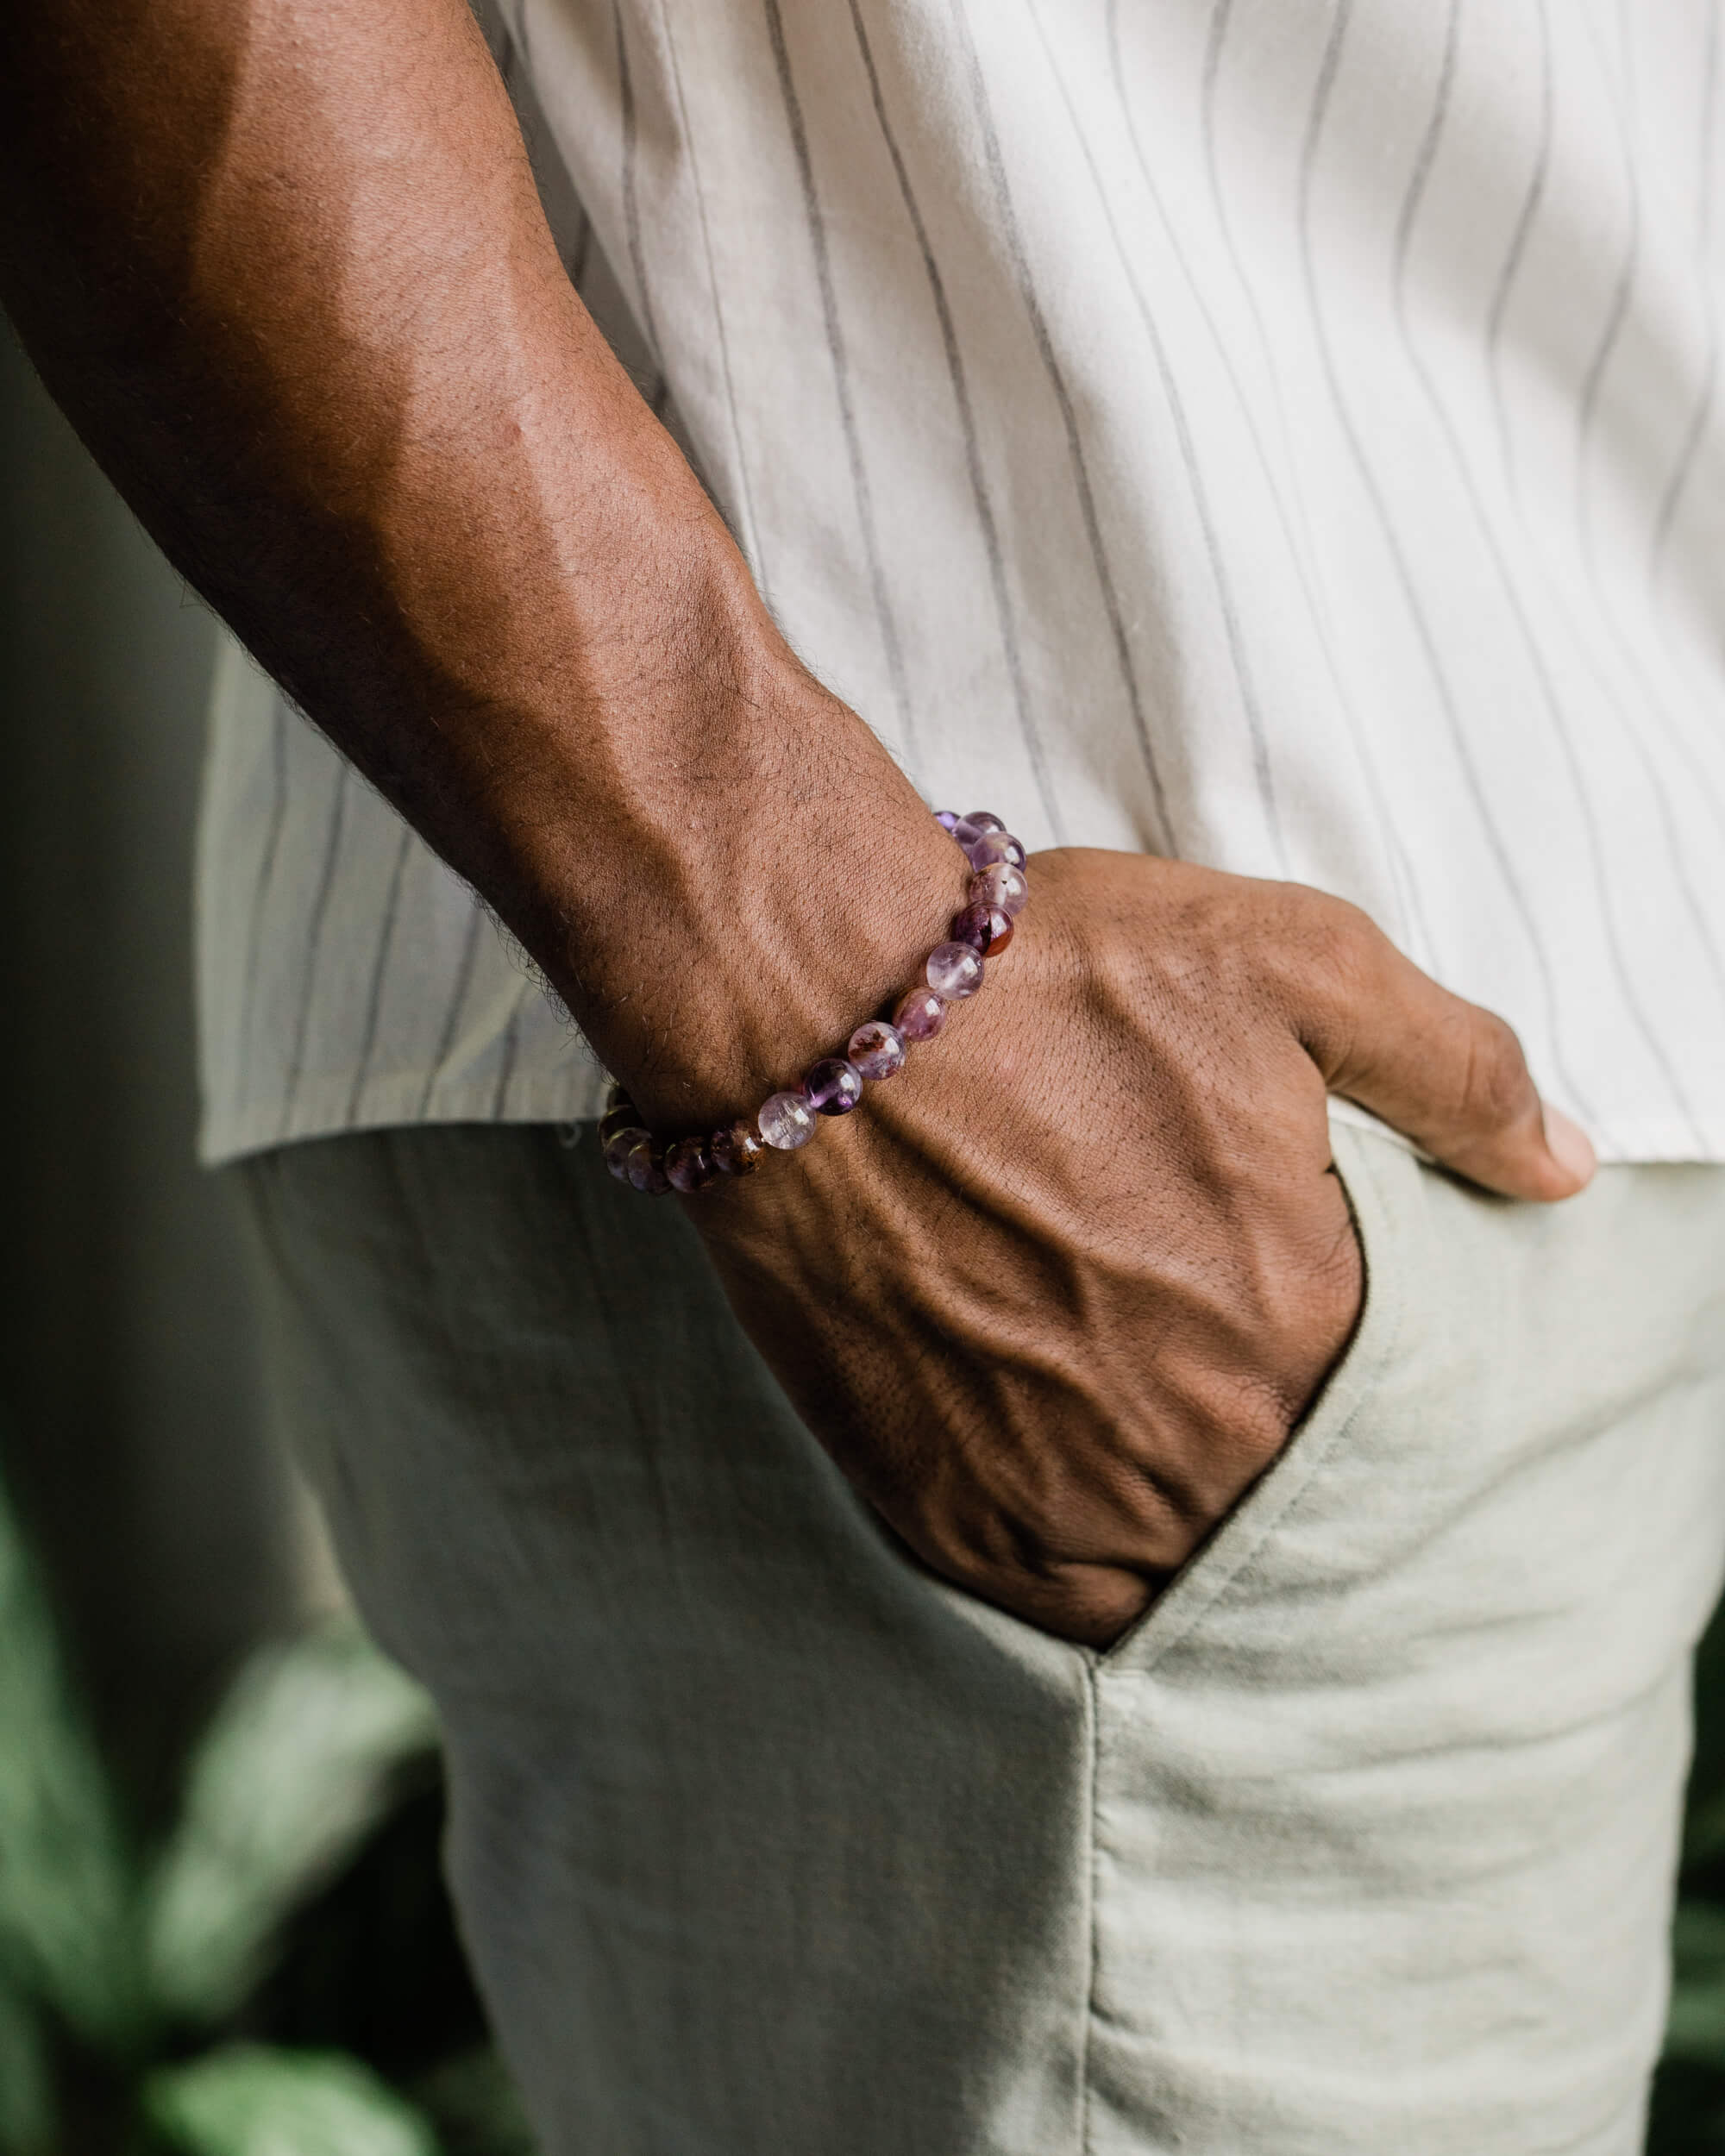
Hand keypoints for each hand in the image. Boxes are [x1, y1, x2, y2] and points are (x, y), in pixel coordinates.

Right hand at [684, 847, 1593, 1647]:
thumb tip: (1560, 1169)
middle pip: (1290, 1499)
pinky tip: (1087, 1501)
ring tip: (1170, 1460)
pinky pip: (1055, 1599)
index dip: (1370, 1378)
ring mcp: (1061, 1489)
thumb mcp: (1292, 963)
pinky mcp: (943, 1506)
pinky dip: (1088, 1570)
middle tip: (1234, 1390)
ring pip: (1183, 1571)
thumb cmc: (1051, 981)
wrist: (815, 1016)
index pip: (1396, 1413)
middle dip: (1284, 1452)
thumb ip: (1452, 1069)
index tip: (1323, 1336)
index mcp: (1302, 1323)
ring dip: (1196, 1527)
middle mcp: (1195, 1437)